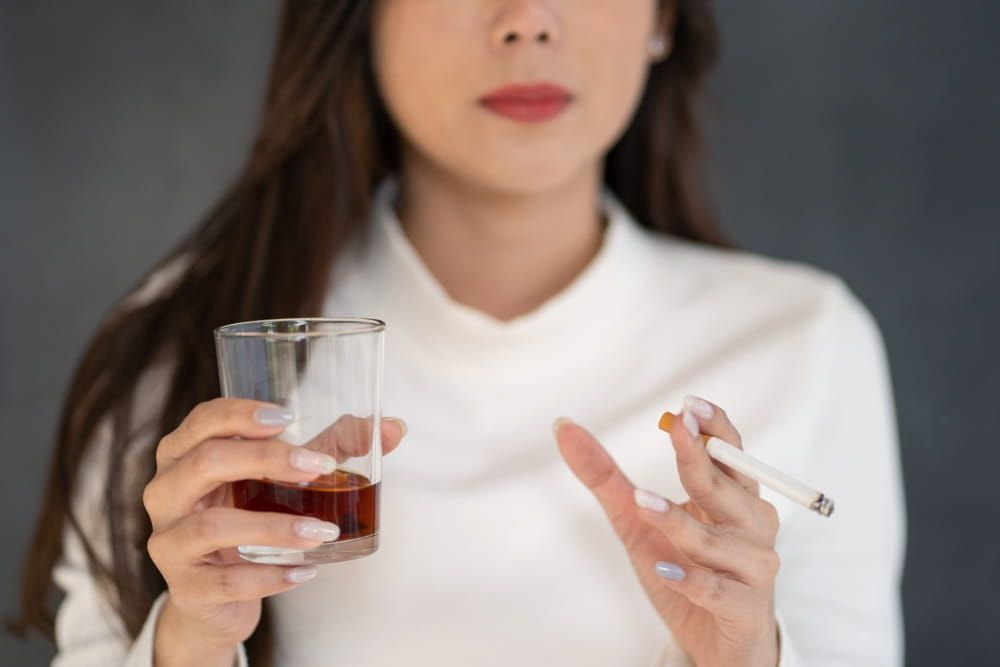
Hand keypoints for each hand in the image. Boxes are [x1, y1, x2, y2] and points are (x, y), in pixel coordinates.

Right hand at [142, 398, 405, 663]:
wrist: (215, 596)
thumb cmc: (248, 515)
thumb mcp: (283, 478)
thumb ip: (333, 447)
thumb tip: (396, 427)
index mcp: (183, 455)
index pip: (200, 421)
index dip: (240, 414)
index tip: (289, 416)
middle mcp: (166, 494)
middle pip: (204, 463)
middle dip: (266, 459)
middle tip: (320, 467)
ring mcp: (170, 543)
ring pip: (212, 525)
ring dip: (275, 526)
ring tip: (324, 530)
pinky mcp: (186, 588)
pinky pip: (226, 581)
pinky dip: (272, 576)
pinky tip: (307, 570)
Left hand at [555, 395, 779, 666]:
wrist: (716, 644)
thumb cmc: (685, 570)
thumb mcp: (636, 520)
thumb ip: (606, 476)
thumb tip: (563, 427)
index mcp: (733, 496)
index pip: (731, 453)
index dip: (715, 427)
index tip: (688, 405)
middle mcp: (752, 524)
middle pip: (724, 485)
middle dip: (697, 456)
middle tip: (675, 427)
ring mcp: (753, 566)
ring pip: (715, 538)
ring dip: (680, 521)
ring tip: (644, 504)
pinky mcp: (744, 607)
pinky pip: (715, 589)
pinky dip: (689, 579)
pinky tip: (662, 568)